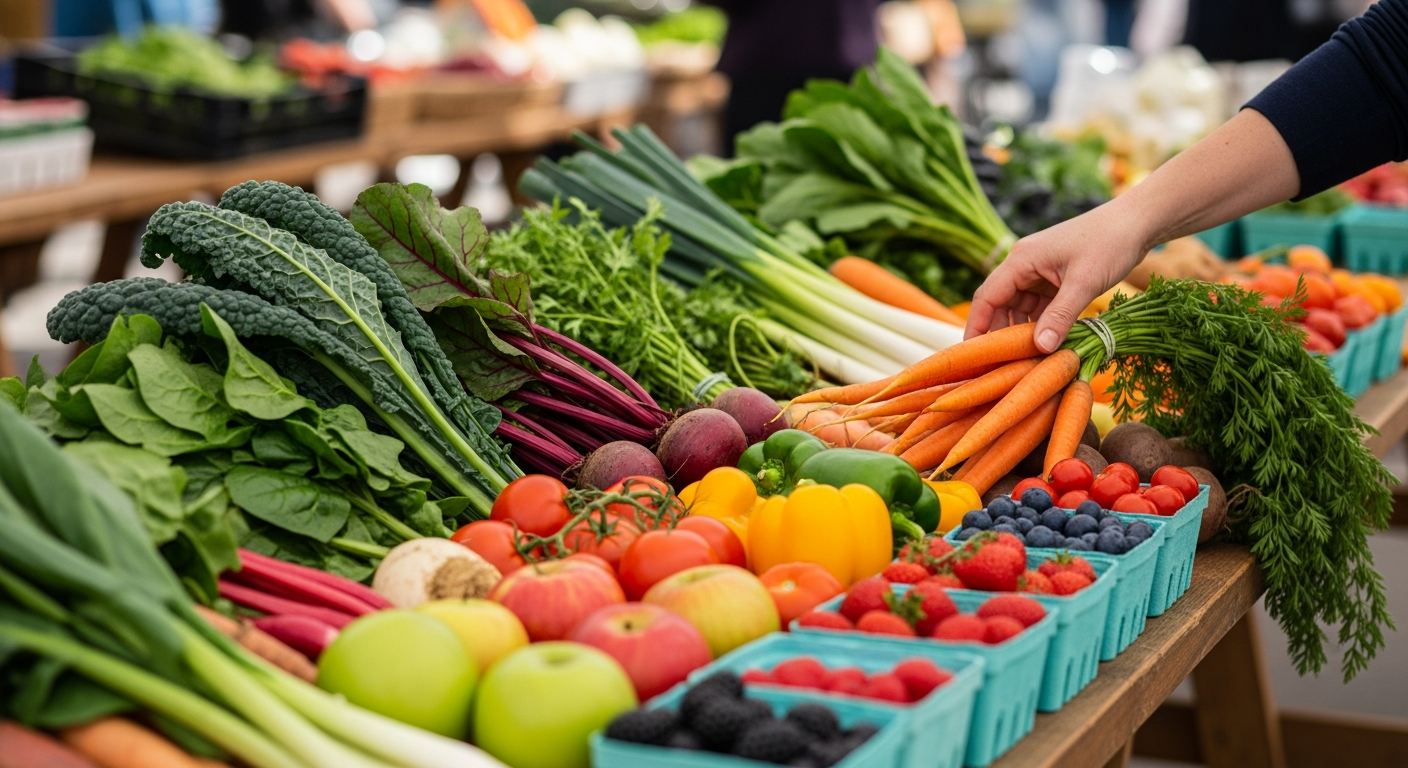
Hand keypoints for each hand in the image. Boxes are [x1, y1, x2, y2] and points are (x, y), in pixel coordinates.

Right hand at [965, 202, 1148, 352]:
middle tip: (998, 365)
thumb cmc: (1110, 243)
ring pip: (1019, 308)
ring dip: (1021, 332)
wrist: (1137, 222)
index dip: (977, 327)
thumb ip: (1060, 316)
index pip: (987, 297)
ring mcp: (1039, 272)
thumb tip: (1040, 348)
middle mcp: (1024, 265)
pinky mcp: (1055, 279)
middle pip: (1000, 305)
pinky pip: (1039, 306)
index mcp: (1021, 260)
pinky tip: (1046, 344)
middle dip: (998, 333)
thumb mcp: (1085, 283)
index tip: (972, 356)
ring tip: (1023, 360)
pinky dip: (1040, 325)